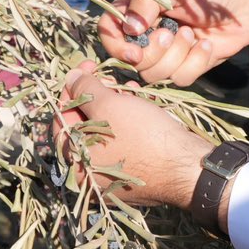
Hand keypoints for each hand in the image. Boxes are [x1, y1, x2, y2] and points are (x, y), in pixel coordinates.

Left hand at [55, 61, 209, 209]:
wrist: (188, 167)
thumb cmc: (142, 137)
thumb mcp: (109, 106)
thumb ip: (84, 89)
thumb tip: (70, 77)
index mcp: (77, 165)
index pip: (61, 121)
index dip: (70, 92)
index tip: (83, 71)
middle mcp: (92, 175)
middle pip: (84, 126)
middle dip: (95, 96)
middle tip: (108, 78)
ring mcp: (115, 176)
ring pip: (106, 131)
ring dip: (114, 105)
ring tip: (128, 88)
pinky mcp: (136, 171)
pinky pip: (124, 141)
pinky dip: (128, 120)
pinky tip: (140, 103)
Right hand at [97, 0, 248, 84]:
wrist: (247, 2)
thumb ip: (144, 3)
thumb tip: (129, 29)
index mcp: (136, 8)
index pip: (109, 30)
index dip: (116, 45)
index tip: (134, 52)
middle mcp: (147, 32)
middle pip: (131, 59)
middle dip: (153, 51)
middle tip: (173, 32)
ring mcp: (167, 51)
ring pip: (153, 74)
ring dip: (176, 56)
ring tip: (192, 34)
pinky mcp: (187, 65)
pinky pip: (179, 78)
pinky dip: (194, 63)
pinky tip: (206, 46)